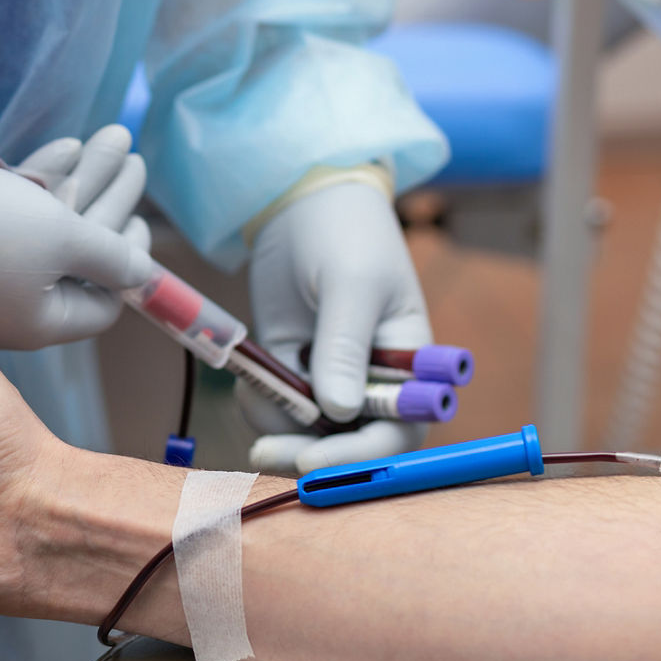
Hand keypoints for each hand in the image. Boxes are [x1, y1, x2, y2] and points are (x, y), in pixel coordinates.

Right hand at [0, 125, 152, 349]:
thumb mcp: (67, 239)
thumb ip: (114, 257)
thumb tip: (145, 276)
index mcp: (40, 323)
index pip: (103, 304)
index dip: (128, 262)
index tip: (138, 221)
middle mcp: (12, 306)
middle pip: (79, 259)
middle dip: (110, 204)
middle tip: (134, 160)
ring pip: (48, 230)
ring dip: (84, 182)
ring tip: (114, 136)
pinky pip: (15, 217)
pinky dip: (41, 185)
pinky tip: (67, 147)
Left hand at [242, 180, 431, 472]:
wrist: (300, 201)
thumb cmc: (346, 232)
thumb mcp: (351, 285)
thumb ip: (345, 348)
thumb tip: (340, 412)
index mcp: (412, 364)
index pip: (401, 429)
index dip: (362, 455)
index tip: (313, 459)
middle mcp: (376, 381)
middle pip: (353, 444)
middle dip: (309, 454)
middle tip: (264, 452)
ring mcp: (333, 379)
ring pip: (308, 433)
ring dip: (276, 427)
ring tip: (253, 388)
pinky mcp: (295, 371)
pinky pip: (279, 410)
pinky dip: (260, 405)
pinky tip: (249, 380)